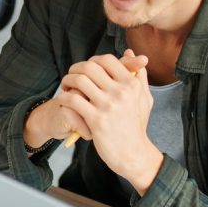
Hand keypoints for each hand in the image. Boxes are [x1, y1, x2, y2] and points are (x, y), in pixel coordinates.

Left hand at [57, 51, 161, 192]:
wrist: (133, 153)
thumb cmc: (136, 125)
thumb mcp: (144, 98)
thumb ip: (138, 74)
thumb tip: (130, 53)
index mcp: (131, 84)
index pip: (107, 60)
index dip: (92, 61)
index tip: (85, 70)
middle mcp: (121, 92)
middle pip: (89, 67)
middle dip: (75, 69)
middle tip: (70, 77)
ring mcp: (108, 105)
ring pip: (78, 81)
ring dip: (67, 81)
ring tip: (65, 88)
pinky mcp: (96, 119)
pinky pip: (72, 100)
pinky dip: (64, 98)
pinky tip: (64, 102)